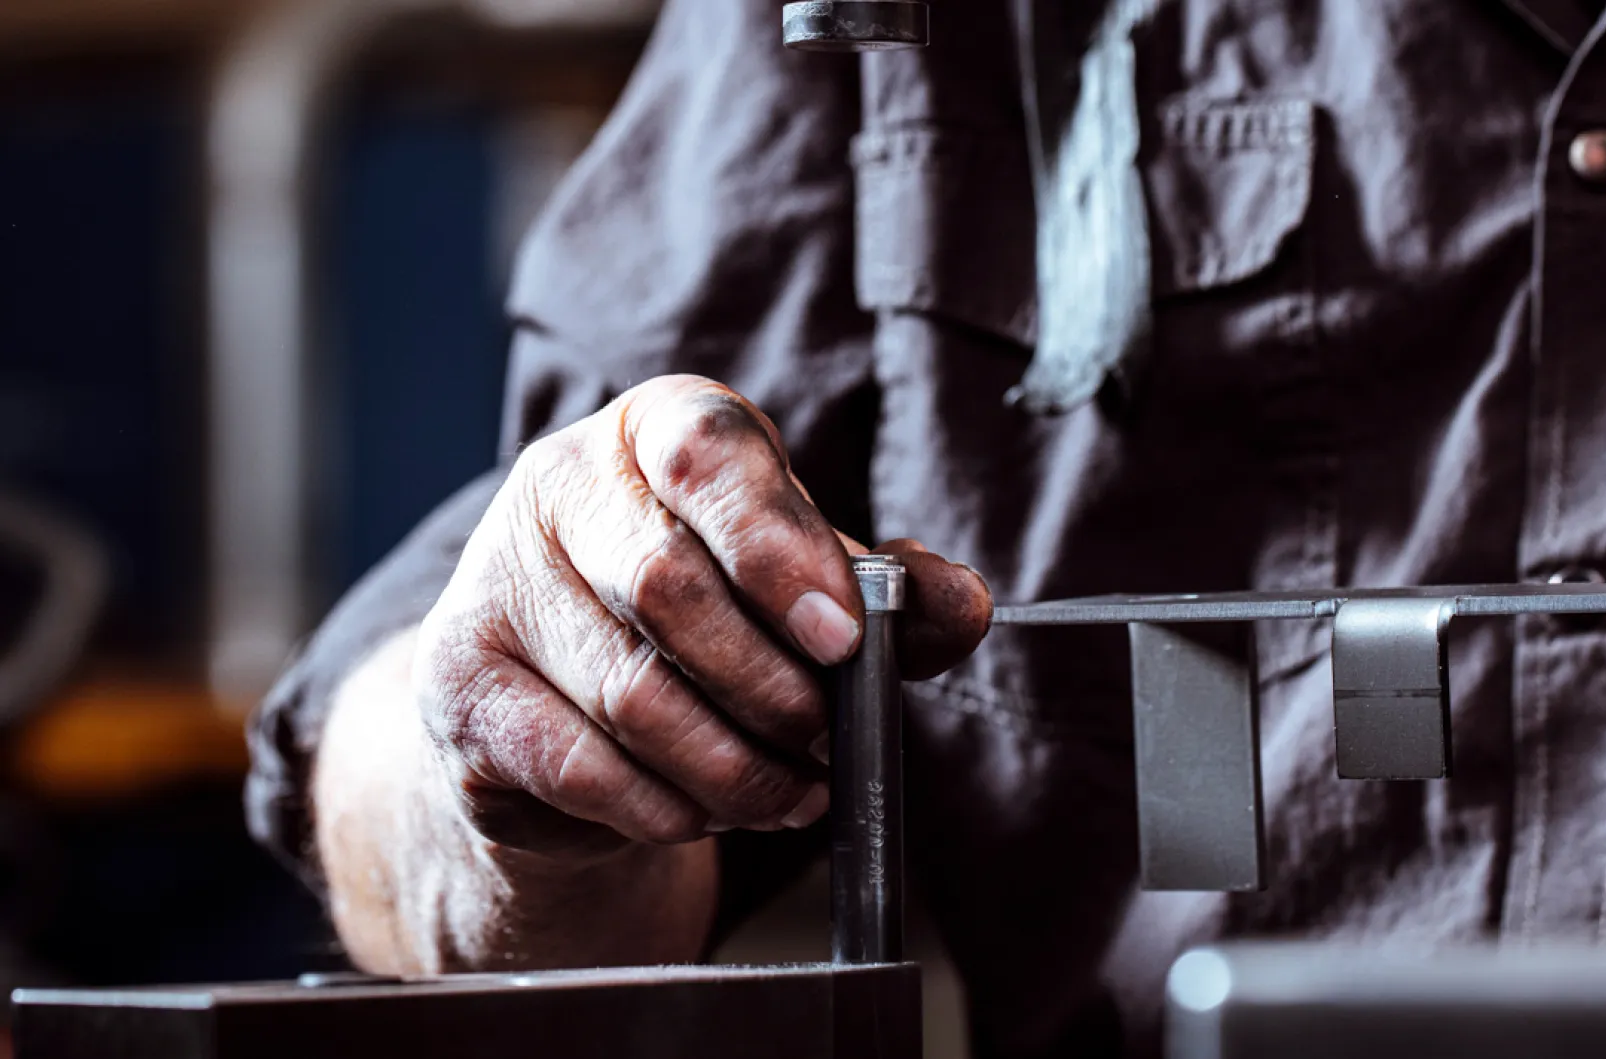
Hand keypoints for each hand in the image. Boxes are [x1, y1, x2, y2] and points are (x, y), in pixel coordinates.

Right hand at [413, 375, 990, 854]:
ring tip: (789, 792)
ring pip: (629, 692)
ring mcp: (493, 582)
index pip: (710, 458)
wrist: (566, 696)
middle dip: (769, 685)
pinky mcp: (459, 684)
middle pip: (667, 585)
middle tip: (825, 737)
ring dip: (731, 765)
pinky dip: (664, 807)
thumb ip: (891, 594)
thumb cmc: (709, 617)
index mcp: (657, 428)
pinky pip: (579, 765)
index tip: (844, 638)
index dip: (781, 551)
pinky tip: (706, 810)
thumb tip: (962, 605)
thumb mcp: (809, 585)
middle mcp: (558, 485)